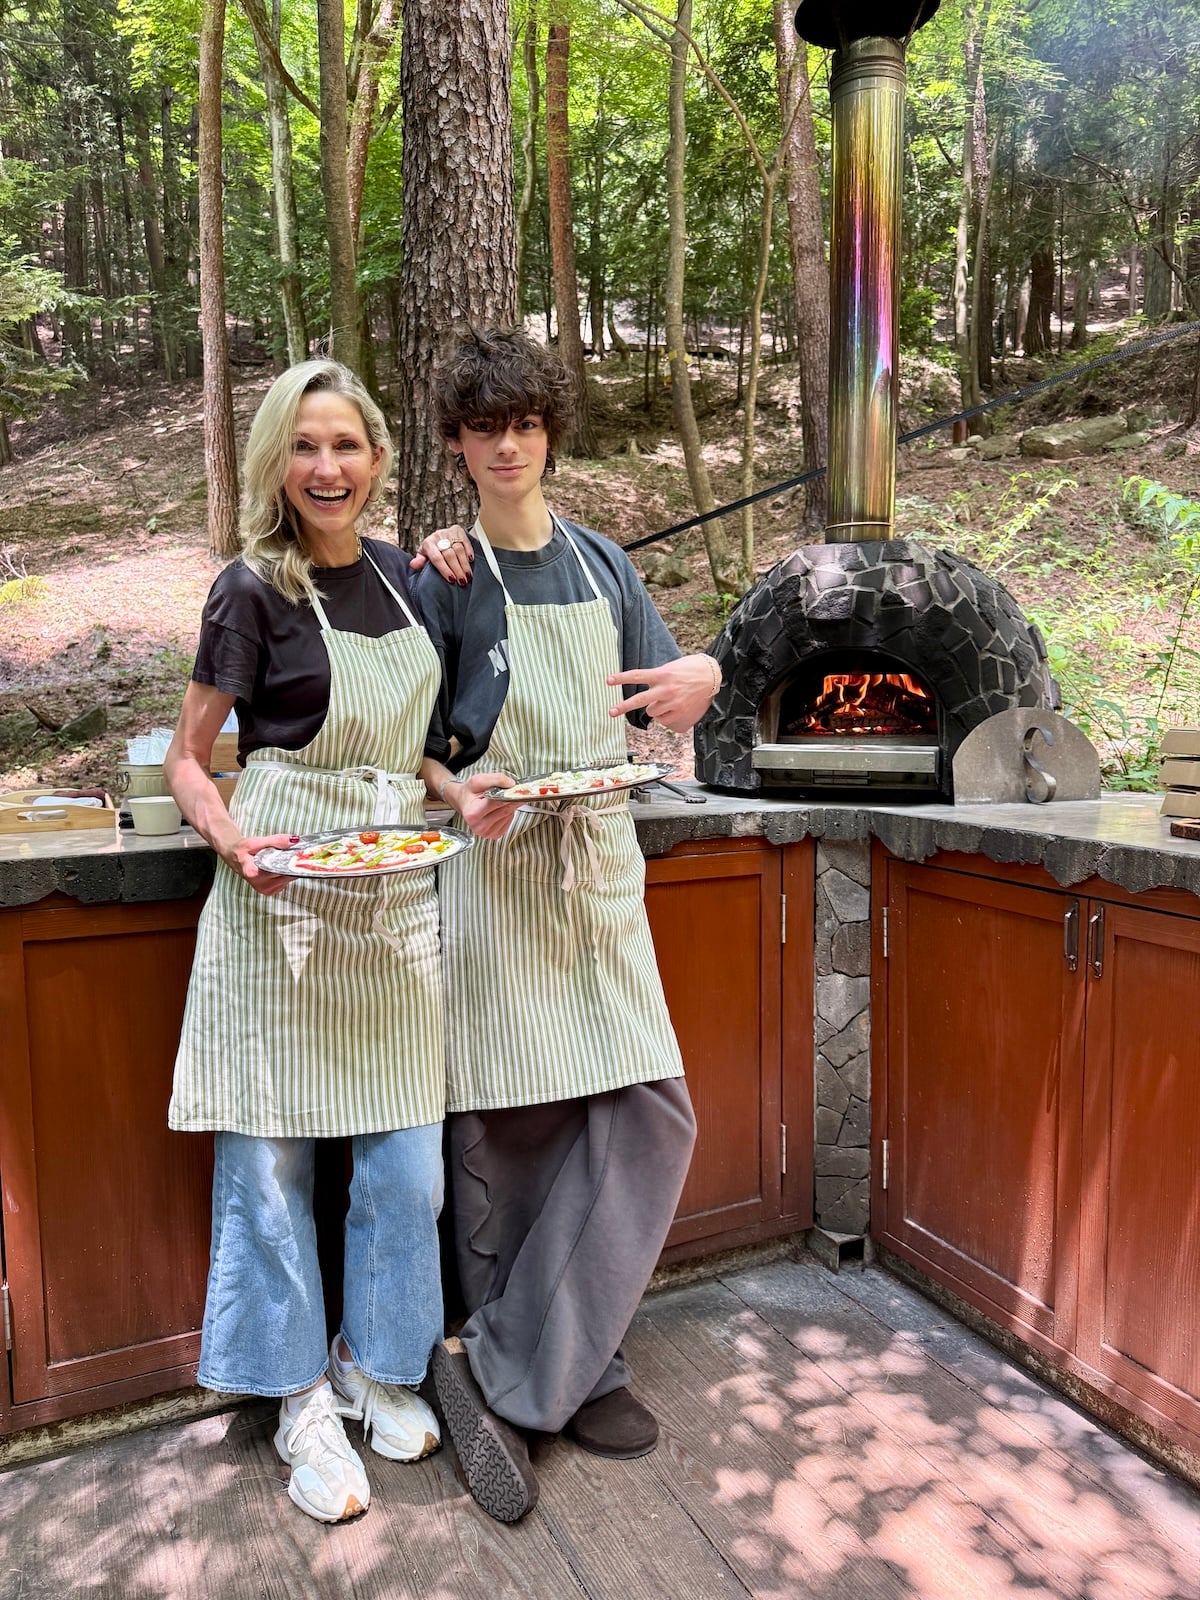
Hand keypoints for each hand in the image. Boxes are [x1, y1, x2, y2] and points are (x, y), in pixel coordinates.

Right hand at [226, 832, 296, 897]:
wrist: (234, 857)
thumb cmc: (242, 850)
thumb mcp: (255, 841)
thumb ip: (275, 841)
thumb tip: (294, 841)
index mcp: (254, 873)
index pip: (279, 869)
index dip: (291, 861)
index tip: (299, 853)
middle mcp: (260, 885)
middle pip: (285, 874)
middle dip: (292, 863)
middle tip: (296, 853)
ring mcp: (265, 890)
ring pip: (287, 878)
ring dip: (290, 868)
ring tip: (287, 858)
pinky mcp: (270, 891)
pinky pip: (285, 881)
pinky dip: (286, 872)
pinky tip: (282, 865)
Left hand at [408, 525, 473, 584]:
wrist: (440, 535)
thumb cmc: (431, 549)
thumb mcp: (423, 555)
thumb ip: (419, 561)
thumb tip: (413, 565)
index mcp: (428, 544)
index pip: (436, 558)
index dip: (444, 569)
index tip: (451, 579)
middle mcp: (437, 536)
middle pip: (449, 555)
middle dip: (457, 569)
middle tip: (462, 581)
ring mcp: (448, 532)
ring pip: (458, 549)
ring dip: (464, 564)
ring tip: (468, 575)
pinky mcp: (457, 530)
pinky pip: (465, 541)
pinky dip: (469, 551)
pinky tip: (471, 561)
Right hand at [445, 771, 520, 839]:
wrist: (464, 802)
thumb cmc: (470, 792)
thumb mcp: (478, 780)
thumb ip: (496, 779)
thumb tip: (512, 784)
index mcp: (472, 814)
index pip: (496, 802)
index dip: (507, 794)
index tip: (515, 788)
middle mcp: (479, 826)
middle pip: (504, 809)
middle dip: (511, 798)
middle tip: (513, 790)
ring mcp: (487, 833)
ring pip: (508, 815)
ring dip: (510, 805)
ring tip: (502, 798)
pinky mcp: (495, 834)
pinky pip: (508, 821)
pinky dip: (508, 812)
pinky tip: (500, 808)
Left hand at [607, 654, 721, 733]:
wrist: (711, 676)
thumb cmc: (689, 670)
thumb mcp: (670, 668)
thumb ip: (656, 678)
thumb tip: (646, 696)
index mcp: (662, 674)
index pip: (637, 676)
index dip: (621, 678)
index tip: (608, 681)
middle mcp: (666, 688)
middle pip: (639, 700)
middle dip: (623, 707)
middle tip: (611, 712)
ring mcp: (673, 702)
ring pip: (652, 712)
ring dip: (655, 708)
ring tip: (666, 700)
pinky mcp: (680, 712)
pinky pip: (663, 720)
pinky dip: (665, 716)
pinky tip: (673, 707)